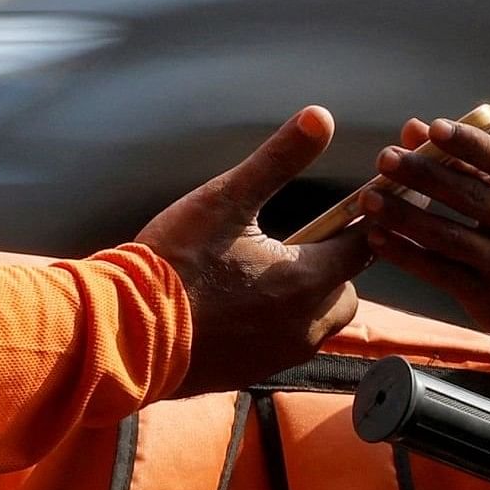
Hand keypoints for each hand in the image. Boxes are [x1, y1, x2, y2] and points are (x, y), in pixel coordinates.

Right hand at [138, 108, 370, 395]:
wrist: (127, 334)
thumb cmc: (175, 263)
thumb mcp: (225, 199)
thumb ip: (278, 158)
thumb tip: (319, 117)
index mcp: (306, 279)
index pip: (363, 248)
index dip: (363, 224)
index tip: (357, 208)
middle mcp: (304, 324)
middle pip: (346, 292)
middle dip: (337, 268)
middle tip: (307, 244)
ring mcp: (279, 354)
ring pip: (318, 323)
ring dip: (309, 299)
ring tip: (274, 274)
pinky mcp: (252, 372)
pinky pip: (285, 345)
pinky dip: (279, 324)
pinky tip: (247, 305)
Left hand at [361, 116, 489, 350]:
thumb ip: (468, 160)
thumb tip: (415, 129)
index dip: (469, 143)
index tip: (434, 129)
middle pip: (469, 196)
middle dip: (423, 174)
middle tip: (386, 159)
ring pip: (448, 236)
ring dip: (404, 215)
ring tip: (370, 198)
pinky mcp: (485, 294)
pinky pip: (437, 270)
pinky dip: (404, 253)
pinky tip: (377, 237)